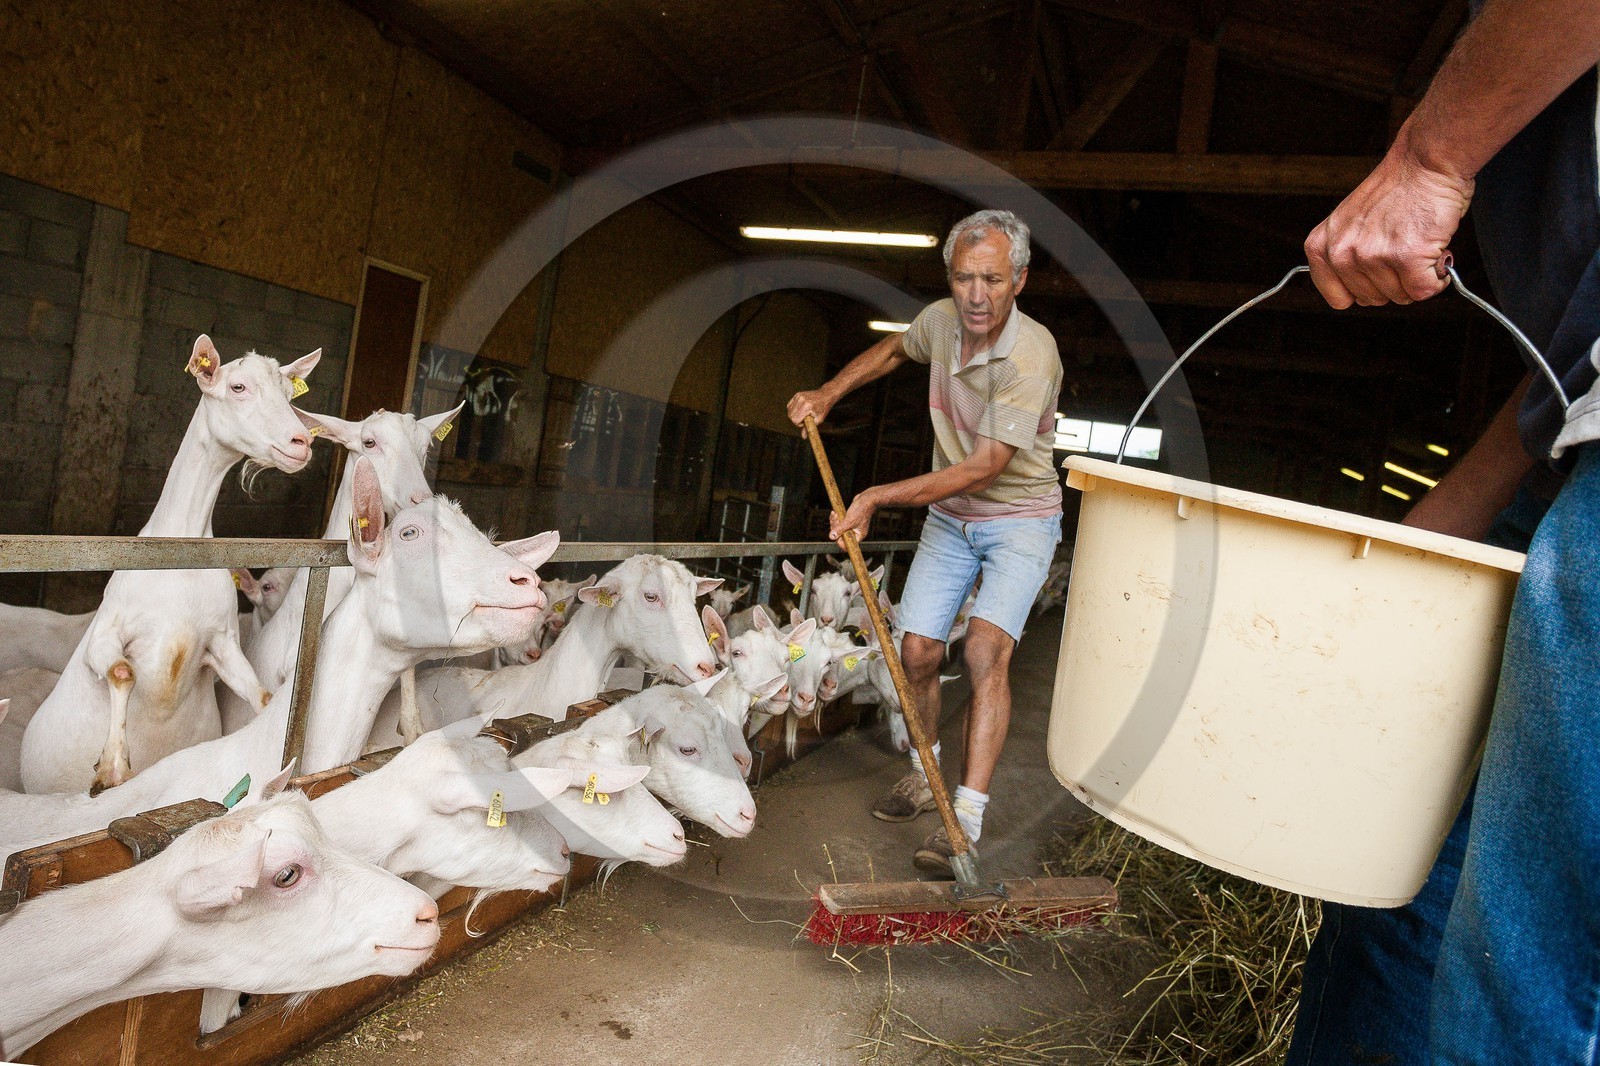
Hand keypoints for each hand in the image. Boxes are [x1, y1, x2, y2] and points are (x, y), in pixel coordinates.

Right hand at [787, 388, 834, 429]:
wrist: (825, 395)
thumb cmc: (823, 408)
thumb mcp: (819, 419)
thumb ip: (809, 428)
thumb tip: (803, 437)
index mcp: (807, 406)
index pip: (794, 419)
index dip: (799, 424)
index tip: (805, 422)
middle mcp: (801, 400)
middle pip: (790, 415)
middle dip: (796, 420)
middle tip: (805, 418)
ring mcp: (798, 396)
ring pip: (789, 411)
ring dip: (794, 415)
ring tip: (803, 414)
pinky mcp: (797, 395)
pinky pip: (789, 406)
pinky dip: (793, 410)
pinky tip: (800, 410)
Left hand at [829, 490, 877, 543]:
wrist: (867, 498)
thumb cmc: (861, 509)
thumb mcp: (849, 521)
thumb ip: (840, 530)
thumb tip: (832, 537)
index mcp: (858, 536)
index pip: (847, 544)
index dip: (839, 540)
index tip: (834, 534)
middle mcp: (855, 532)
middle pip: (840, 536)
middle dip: (835, 528)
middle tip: (835, 520)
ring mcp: (852, 526)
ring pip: (838, 528)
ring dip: (834, 522)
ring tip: (835, 514)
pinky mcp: (849, 520)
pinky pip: (840, 522)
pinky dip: (836, 518)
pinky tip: (834, 513)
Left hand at [1305, 132, 1472, 307]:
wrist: (1424, 160)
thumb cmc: (1396, 190)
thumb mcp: (1350, 224)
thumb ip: (1347, 256)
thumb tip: (1358, 294)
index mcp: (1321, 246)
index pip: (1338, 298)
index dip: (1365, 290)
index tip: (1379, 274)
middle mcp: (1341, 252)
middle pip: (1373, 300)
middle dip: (1395, 281)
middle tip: (1405, 249)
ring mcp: (1372, 255)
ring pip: (1400, 296)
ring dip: (1417, 276)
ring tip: (1419, 242)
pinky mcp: (1406, 256)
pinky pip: (1424, 290)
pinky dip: (1437, 277)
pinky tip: (1436, 252)